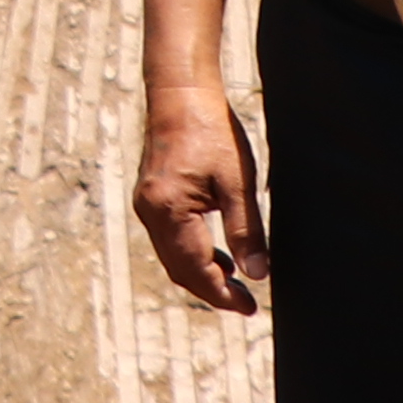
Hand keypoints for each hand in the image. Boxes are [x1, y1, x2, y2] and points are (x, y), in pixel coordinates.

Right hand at [135, 80, 268, 309]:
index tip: (250, 308)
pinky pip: (168, 240)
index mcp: (169, 210)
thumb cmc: (211, 131)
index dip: (222, 294)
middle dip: (211, 291)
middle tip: (246, 304)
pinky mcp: (150, 198)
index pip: (195, 269)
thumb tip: (257, 274)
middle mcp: (149, 212)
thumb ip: (246, 230)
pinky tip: (219, 256)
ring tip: (237, 284)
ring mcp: (145, 205)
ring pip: (172, 258)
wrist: (180, 94)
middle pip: (178, 270)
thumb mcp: (237, 183)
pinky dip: (192, 255)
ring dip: (202, 275)